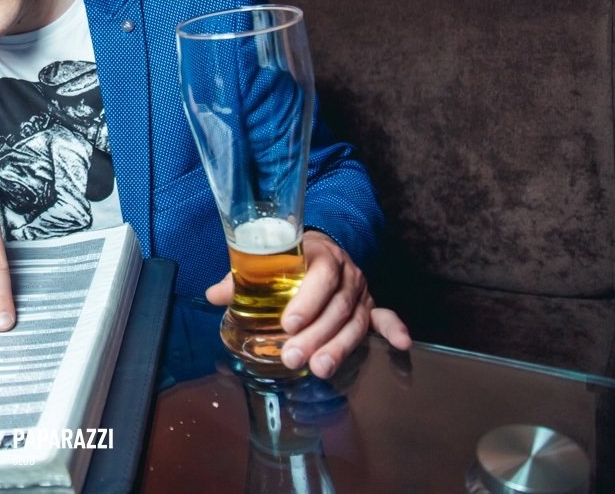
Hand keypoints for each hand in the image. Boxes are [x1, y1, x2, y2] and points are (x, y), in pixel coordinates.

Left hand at [205, 231, 409, 377]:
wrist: (318, 246)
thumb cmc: (287, 257)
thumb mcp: (265, 260)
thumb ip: (241, 278)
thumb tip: (212, 295)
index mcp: (319, 253)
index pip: (321, 274)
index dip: (308, 299)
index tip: (288, 323)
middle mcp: (346, 272)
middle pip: (337, 306)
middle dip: (316, 335)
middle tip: (293, 356)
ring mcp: (360, 290)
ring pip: (355, 321)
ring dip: (338, 347)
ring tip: (319, 368)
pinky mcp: (371, 306)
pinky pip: (385, 317)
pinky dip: (394, 329)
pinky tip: (402, 344)